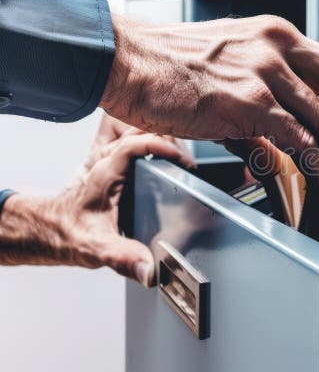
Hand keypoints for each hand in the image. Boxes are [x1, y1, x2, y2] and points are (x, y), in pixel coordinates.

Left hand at [0, 116, 193, 285]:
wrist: (50, 230)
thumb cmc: (69, 233)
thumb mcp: (98, 248)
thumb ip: (124, 259)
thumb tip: (150, 270)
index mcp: (105, 173)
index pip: (133, 143)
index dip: (160, 145)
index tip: (180, 159)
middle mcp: (108, 161)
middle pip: (141, 130)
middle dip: (168, 139)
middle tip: (188, 161)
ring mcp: (112, 159)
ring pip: (139, 129)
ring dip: (162, 136)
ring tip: (184, 156)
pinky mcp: (116, 163)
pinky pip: (137, 139)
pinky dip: (155, 141)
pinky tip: (169, 155)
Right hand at [101, 15, 318, 190]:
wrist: (129, 61)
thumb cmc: (169, 62)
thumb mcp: (229, 65)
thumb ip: (262, 98)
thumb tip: (274, 146)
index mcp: (277, 35)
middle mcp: (278, 48)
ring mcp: (266, 74)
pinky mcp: (250, 104)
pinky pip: (298, 140)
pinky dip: (315, 164)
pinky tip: (318, 178)